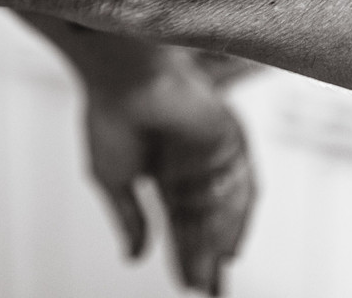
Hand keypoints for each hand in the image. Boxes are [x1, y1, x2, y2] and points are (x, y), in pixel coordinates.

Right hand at [83, 49, 253, 295]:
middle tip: (205, 289)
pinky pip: (241, 183)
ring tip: (212, 277)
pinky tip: (230, 244)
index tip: (188, 285)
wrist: (124, 74)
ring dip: (219, 242)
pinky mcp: (229, 137)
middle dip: (204, 256)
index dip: (184, 254)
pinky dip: (238, 215)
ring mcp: (212, 151)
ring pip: (223, 207)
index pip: (180, 221)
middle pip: (205, 220)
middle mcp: (191, 162)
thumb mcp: (113, 179)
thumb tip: (134, 257)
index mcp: (163, 170)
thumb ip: (130, 219)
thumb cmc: (110, 115)